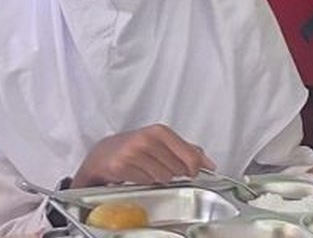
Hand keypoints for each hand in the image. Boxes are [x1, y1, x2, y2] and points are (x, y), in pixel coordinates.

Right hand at [73, 124, 214, 186]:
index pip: (190, 156)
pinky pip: (146, 182)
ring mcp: (134, 153)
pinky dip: (145, 181)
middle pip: (178, 170)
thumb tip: (209, 163)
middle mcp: (147, 139)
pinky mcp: (122, 166)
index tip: (190, 171)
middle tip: (158, 166)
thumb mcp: (162, 142)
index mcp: (160, 131)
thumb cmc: (134, 147)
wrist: (103, 154)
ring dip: (158, 178)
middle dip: (173, 172)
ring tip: (146, 169)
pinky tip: (137, 173)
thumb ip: (187, 150)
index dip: (194, 168)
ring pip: (163, 178)